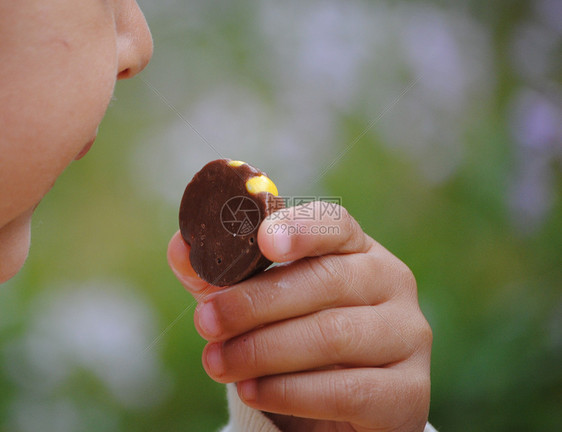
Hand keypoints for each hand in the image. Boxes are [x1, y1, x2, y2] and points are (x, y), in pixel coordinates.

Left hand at [168, 202, 431, 431]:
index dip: (300, 229)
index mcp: (359, 251)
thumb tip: (180, 248)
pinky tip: (253, 390)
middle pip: (326, 280)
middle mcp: (392, 284)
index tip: (263, 240)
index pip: (336, 225)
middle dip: (257, 302)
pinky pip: (347, 390)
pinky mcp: (409, 393)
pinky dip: (290, 391)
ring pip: (332, 334)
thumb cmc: (300, 340)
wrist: (344, 407)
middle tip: (206, 322)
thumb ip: (225, 277)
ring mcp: (408, 337)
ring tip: (217, 363)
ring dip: (264, 349)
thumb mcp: (261, 305)